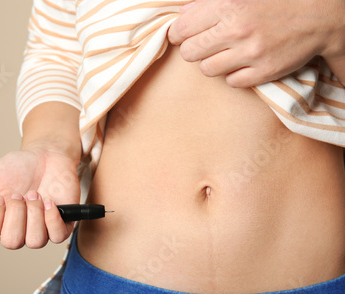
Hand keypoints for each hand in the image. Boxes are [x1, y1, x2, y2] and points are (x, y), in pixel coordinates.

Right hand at [0, 144, 79, 248]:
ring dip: (33, 214)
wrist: (45, 154)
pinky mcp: (61, 224)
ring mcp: (40, 229)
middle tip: (18, 193)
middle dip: (15, 213)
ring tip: (34, 194)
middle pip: (11, 241)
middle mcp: (18, 231)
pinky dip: (51, 218)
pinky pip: (57, 236)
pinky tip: (48, 202)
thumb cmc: (16, 168)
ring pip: (35, 241)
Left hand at [168, 0, 344, 87]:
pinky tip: (243, 63)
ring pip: (207, 70)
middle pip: (189, 52)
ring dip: (212, 63)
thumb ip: (208, 3)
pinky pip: (231, 82)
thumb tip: (183, 15)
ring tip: (225, 54)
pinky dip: (234, 75)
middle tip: (204, 46)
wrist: (320, 14)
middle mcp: (237, 30)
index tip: (182, 36)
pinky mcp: (263, 72)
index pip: (182, 29)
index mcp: (228, 5)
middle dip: (193, 49)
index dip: (178, 34)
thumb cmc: (276, 2)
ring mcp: (250, 53)